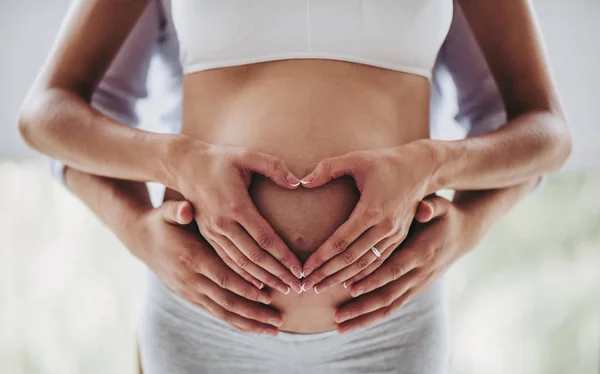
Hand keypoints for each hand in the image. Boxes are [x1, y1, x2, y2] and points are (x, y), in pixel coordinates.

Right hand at [130, 199, 283, 335]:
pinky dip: (236, 321)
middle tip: (279, 320)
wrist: (141, 240)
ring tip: (273, 330)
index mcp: (191, 257)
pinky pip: (216, 313)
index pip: (222, 276)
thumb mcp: (166, 212)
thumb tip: (185, 209)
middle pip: (226, 301)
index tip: (267, 295)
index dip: (245, 287)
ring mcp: (190, 291)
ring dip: (249, 322)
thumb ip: (177, 209)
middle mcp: (191, 279)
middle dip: (254, 312)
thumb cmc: (161, 222)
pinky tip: (254, 326)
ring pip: (223, 312)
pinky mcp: (190, 296)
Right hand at [168, 137, 303, 293]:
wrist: (183, 165)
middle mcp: (223, 224)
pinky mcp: (207, 236)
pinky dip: (242, 276)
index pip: (265, 239)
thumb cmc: (219, 158)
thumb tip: (297, 181)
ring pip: (239, 264)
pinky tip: (257, 285)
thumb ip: (273, 166)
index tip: (300, 270)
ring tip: (282, 290)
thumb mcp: (246, 154)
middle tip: (297, 288)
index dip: (284, 257)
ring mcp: (212, 232)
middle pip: (254, 257)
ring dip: (262, 279)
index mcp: (236, 206)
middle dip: (277, 274)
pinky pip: (226, 261)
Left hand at [299, 140, 435, 291]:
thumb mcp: (355, 158)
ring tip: (322, 288)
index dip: (321, 257)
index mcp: (372, 210)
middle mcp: (385, 227)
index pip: (341, 241)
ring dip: (343, 278)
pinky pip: (379, 262)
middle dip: (328, 274)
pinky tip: (347, 283)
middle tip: (307, 286)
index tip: (305, 269)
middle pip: (352, 258)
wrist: (422, 167)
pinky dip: (363, 275)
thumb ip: (327, 168)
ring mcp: (395, 235)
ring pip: (366, 265)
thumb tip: (302, 182)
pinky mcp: (400, 237)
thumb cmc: (385, 161)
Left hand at [333, 195, 476, 332]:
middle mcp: (419, 273)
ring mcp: (417, 284)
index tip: (351, 289)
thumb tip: (423, 208)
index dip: (374, 280)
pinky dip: (373, 316)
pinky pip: (392, 306)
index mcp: (421, 252)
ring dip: (364, 318)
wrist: (463, 234)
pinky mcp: (414, 289)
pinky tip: (353, 323)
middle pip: (388, 296)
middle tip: (336, 316)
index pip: (395, 270)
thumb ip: (430, 206)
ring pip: (389, 307)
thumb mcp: (441, 206)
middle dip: (362, 307)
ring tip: (339, 326)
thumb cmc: (444, 216)